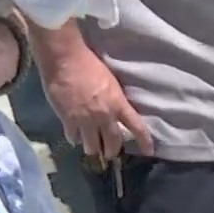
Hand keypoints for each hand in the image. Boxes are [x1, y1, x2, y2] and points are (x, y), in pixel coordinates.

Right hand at [37, 41, 153, 160]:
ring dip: (93, 148)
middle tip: (110, 153)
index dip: (144, 142)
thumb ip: (115, 101)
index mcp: (118, 104)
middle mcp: (104, 116)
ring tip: (92, 149)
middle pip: (113, 142)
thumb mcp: (111, 83)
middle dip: (112, 151)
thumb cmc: (89, 65)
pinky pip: (73, 136)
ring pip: (92, 145)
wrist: (65, 59)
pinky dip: (75, 139)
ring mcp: (85, 119)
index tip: (149, 152)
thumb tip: (118, 113)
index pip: (137, 127)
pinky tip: (75, 138)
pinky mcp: (67, 119)